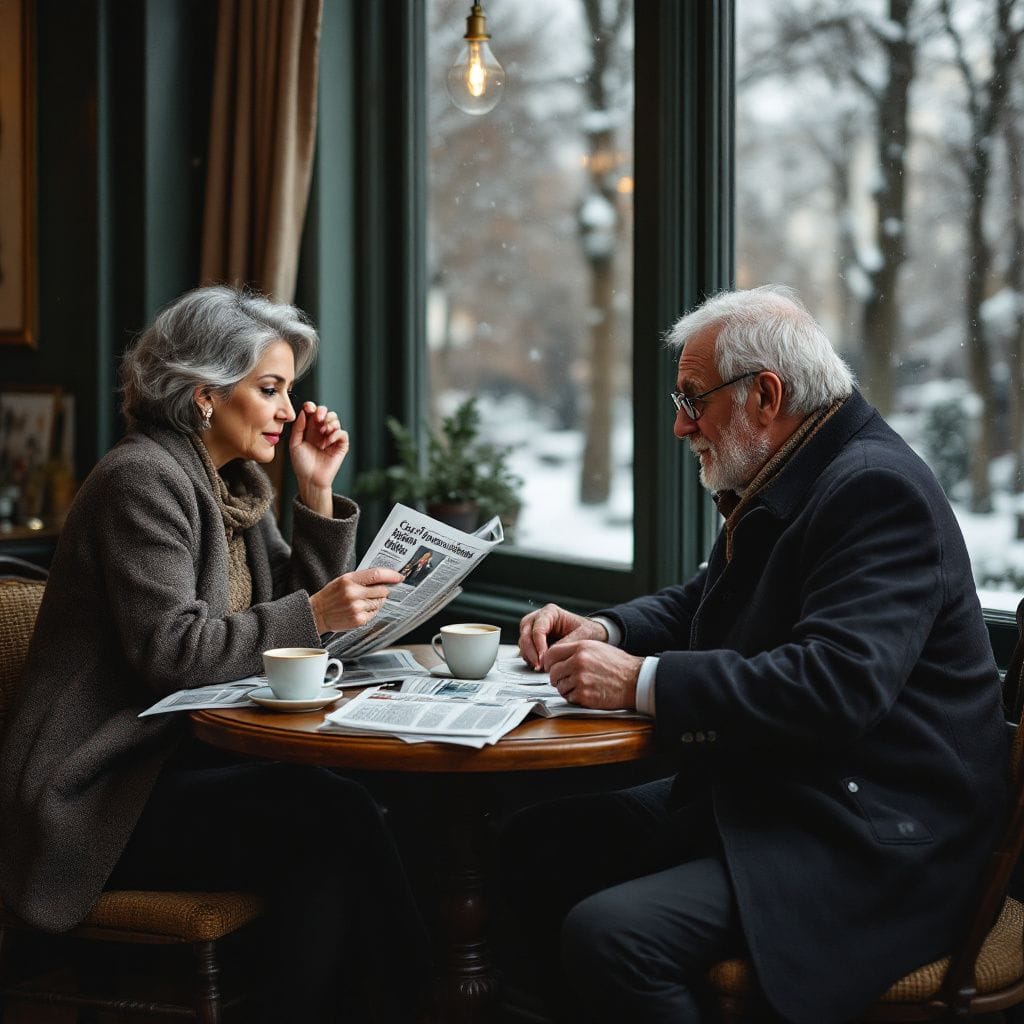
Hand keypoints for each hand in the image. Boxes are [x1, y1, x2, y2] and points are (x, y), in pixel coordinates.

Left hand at [290, 401, 348, 515]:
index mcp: (309, 429)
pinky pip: (342, 433)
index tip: (308, 408)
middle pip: (326, 412)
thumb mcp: (294, 444)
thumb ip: (298, 427)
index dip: (311, 407)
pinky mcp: (340, 446)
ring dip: (329, 423)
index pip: (313, 412)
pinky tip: (327, 441)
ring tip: (323, 432)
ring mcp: (331, 438)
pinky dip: (336, 434)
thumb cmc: (302, 464)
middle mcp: (321, 432)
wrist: (310, 479)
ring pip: (335, 420)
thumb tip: (303, 412)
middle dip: (322, 411)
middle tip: (318, 418)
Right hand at [309, 568, 402, 632]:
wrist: (317, 614)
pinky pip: (374, 613)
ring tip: (362, 601)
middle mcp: (353, 593)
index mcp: (349, 580)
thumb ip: (362, 578)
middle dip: (383, 590)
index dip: (391, 575)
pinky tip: (360, 609)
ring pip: (380, 603)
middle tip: (376, 591)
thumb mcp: (343, 580)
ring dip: (376, 601)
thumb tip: (384, 578)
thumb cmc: (331, 596)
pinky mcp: (359, 620)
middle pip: (382, 590)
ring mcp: (356, 608)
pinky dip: (371, 611)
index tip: (399, 577)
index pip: (377, 574)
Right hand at [518, 603, 607, 669]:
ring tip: (540, 667)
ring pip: (523, 642)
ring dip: (529, 656)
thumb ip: (567, 642)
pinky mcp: (533, 641)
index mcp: (550, 612)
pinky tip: (539, 665)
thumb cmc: (588, 630)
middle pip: (526, 634)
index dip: (539, 645)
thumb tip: (551, 654)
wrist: (591, 634)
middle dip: (531, 652)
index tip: (543, 658)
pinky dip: (530, 658)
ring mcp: (533, 629)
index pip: (538, 628)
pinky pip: (525, 649)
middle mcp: (539, 619)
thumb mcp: (582, 635)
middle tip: (539, 665)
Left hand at [543, 640, 642, 709]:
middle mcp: (579, 662)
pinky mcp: (584, 695)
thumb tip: (556, 659)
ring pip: (560, 687)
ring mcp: (581, 679)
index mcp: (581, 648)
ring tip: (581, 686)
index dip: (549, 663)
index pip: (551, 654)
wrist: (634, 680)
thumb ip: (575, 651)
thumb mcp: (596, 648)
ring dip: (567, 689)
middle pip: (553, 672)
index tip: (550, 667)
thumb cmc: (618, 665)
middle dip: (557, 678)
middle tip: (566, 680)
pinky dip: (575, 697)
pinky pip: (569, 698)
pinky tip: (587, 692)